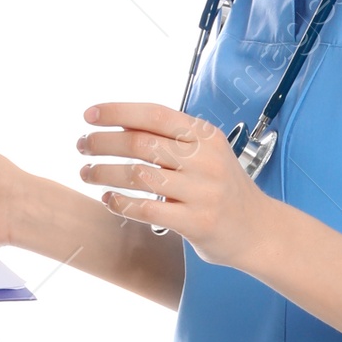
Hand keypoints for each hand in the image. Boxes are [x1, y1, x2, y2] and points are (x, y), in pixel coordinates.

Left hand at [76, 104, 271, 268]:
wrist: (260, 230)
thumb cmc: (224, 190)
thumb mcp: (207, 154)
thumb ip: (172, 140)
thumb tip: (119, 125)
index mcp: (206, 136)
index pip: (154, 113)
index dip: (117, 111)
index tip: (89, 115)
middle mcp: (205, 160)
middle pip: (140, 143)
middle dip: (102, 142)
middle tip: (81, 146)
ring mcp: (202, 192)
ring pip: (139, 175)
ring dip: (104, 173)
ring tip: (87, 173)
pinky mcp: (196, 222)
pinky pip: (147, 209)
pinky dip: (121, 203)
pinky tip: (108, 200)